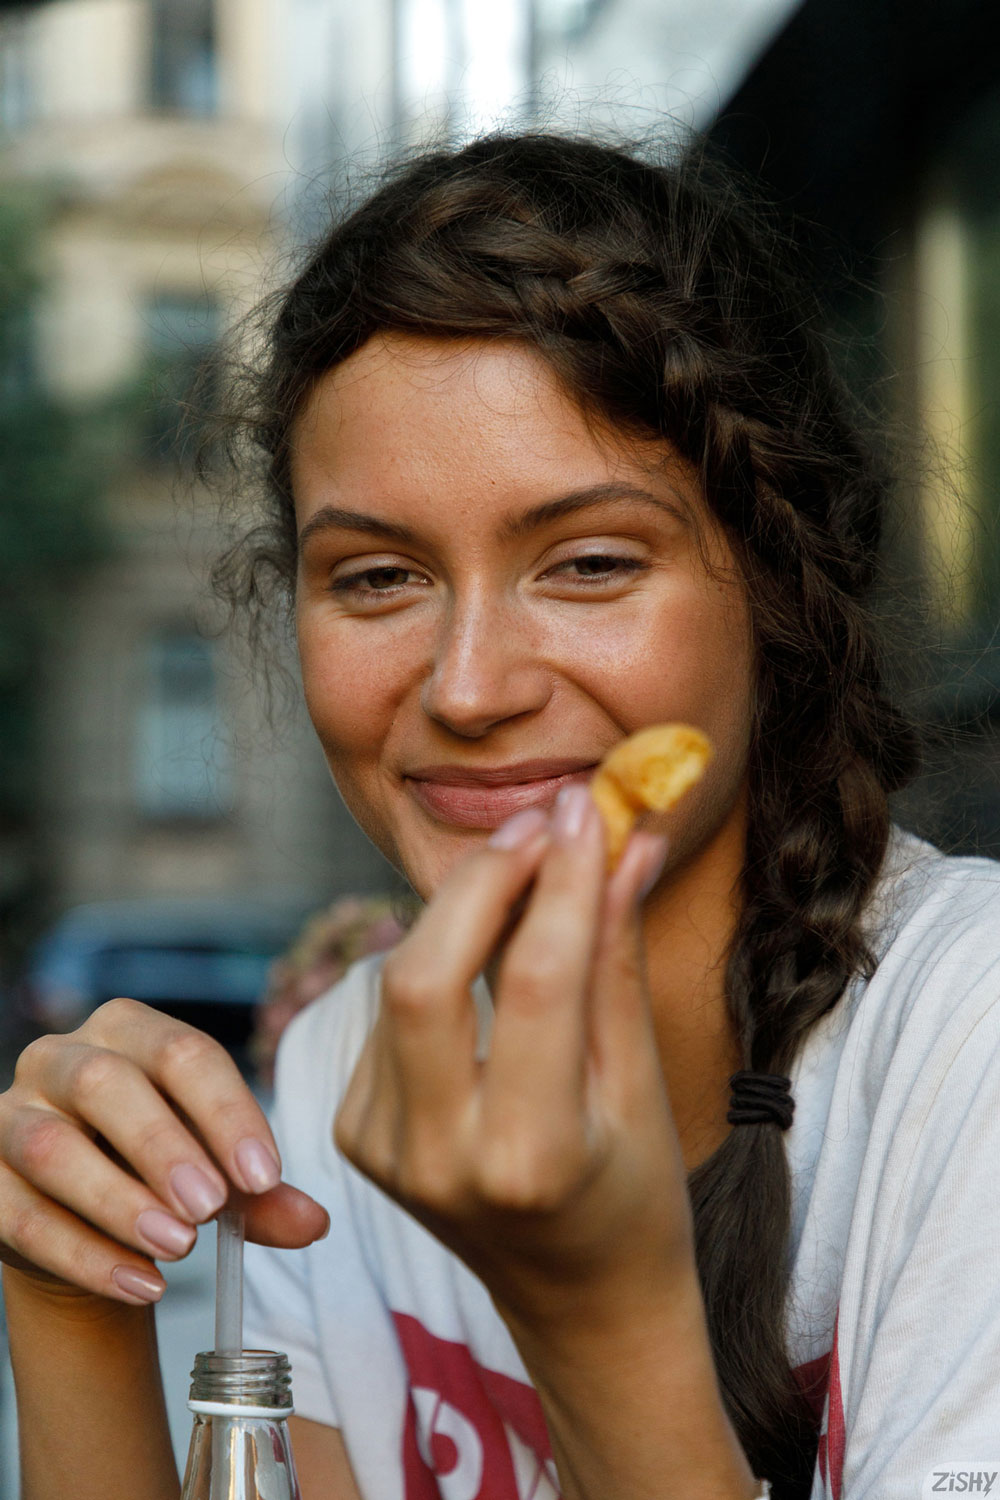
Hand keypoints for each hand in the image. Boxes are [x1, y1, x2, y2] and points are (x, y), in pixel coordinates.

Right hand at [0, 1000, 328, 1304]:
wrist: (85, 1220)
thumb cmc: (160, 1173)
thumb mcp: (217, 1174)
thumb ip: (262, 1197)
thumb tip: (315, 1223)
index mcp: (129, 1030)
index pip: (182, 1053)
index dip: (227, 1112)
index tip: (265, 1176)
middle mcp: (61, 1057)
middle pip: (105, 1084)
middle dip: (163, 1147)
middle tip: (212, 1209)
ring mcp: (11, 1115)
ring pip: (52, 1148)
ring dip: (118, 1202)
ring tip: (178, 1251)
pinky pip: (19, 1215)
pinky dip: (83, 1255)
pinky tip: (139, 1284)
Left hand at [334, 786, 693, 1341]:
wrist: (578, 1302)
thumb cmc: (634, 1196)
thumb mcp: (642, 1082)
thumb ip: (616, 957)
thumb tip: (625, 842)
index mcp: (531, 1157)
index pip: (535, 981)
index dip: (562, 880)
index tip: (584, 808)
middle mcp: (439, 1159)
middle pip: (423, 974)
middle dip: (479, 878)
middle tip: (541, 821)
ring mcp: (383, 1151)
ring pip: (397, 983)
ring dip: (460, 911)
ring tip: (528, 868)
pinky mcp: (356, 1134)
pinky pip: (389, 1017)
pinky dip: (437, 964)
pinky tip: (484, 950)